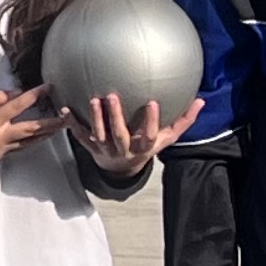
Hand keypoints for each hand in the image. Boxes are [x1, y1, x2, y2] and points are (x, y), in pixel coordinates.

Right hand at [0, 86, 59, 173]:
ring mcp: (0, 150)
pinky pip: (19, 149)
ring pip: (29, 142)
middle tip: (67, 116)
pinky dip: (31, 142)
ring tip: (59, 127)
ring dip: (46, 134)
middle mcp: (0, 137)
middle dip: (52, 122)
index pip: (19, 105)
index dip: (35, 95)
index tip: (48, 87)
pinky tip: (38, 137)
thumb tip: (13, 94)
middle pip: (33, 129)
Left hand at [66, 90, 200, 174]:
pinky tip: (65, 110)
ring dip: (95, 118)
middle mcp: (123, 151)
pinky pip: (80, 137)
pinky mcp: (90, 149)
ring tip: (93, 99)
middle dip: (115, 117)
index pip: (149, 136)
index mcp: (143, 148)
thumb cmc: (146, 147)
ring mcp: (105, 151)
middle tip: (112, 96)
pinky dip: (72, 125)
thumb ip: (182, 120)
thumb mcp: (166, 138)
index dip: (151, 121)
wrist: (122, 170)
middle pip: (119, 135)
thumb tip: (201, 100)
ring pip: (99, 135)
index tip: (153, 102)